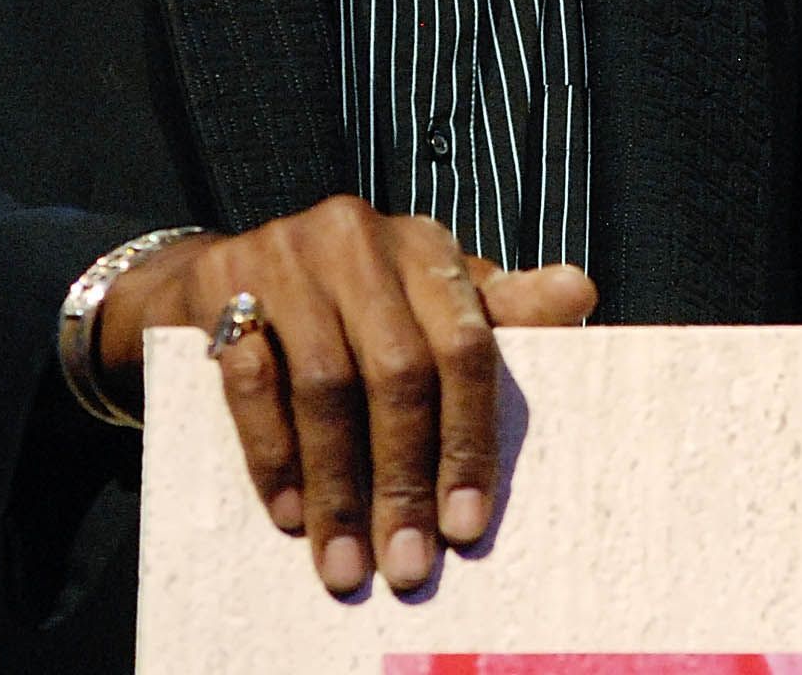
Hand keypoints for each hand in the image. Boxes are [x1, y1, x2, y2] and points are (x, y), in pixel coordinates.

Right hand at [94, 197, 595, 594]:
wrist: (229, 269)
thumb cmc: (356, 302)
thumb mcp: (429, 300)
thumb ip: (501, 313)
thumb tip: (579, 291)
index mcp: (425, 245)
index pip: (466, 345)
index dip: (468, 440)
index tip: (466, 526)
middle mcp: (359, 238)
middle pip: (396, 372)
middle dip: (402, 481)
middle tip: (408, 564)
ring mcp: (286, 253)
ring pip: (323, 384)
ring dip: (336, 487)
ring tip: (346, 560)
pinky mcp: (222, 280)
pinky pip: (247, 378)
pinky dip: (272, 452)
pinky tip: (289, 513)